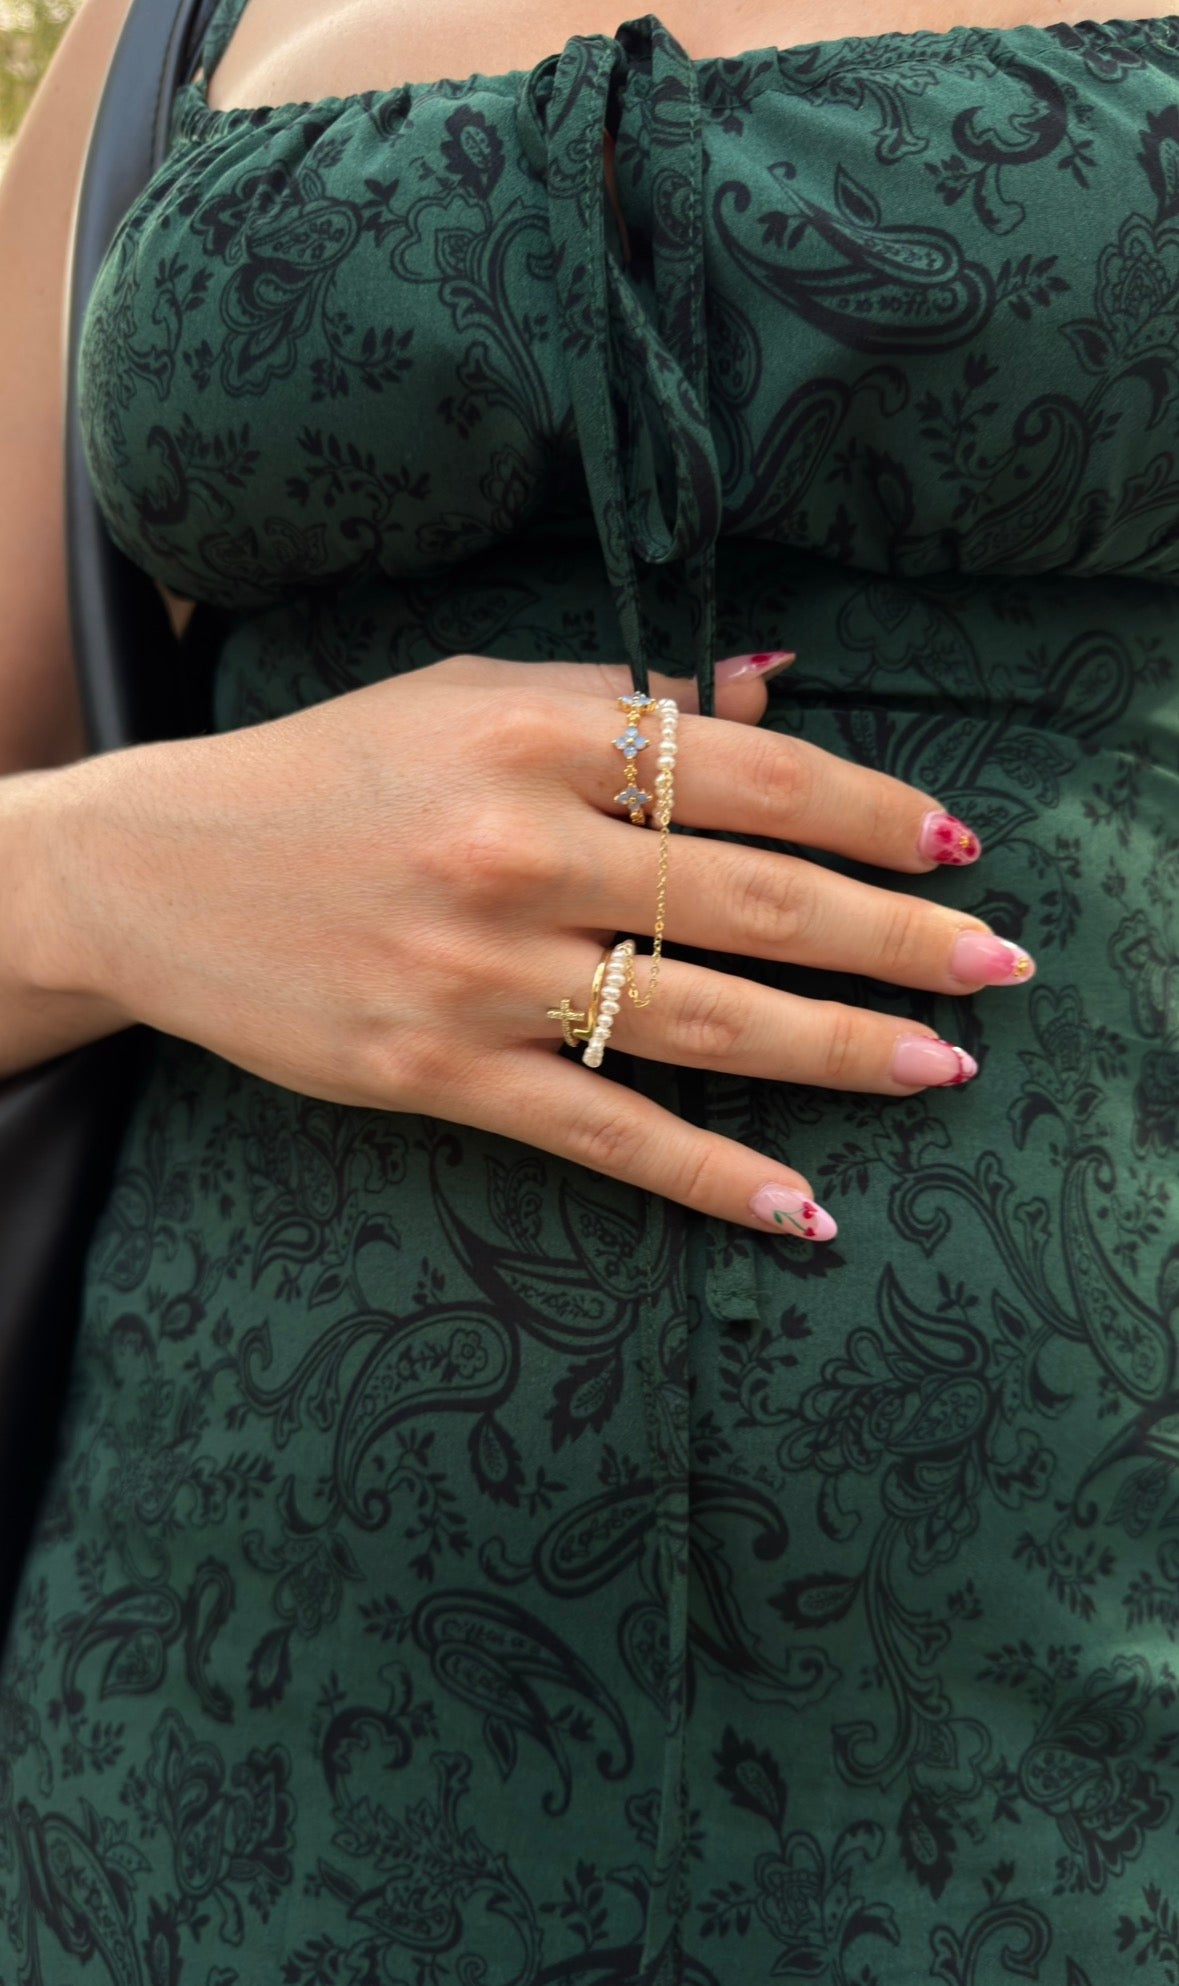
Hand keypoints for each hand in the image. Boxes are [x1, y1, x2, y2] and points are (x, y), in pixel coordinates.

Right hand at [52, 651, 1030, 1241]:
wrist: (154, 872)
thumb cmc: (328, 771)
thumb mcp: (468, 697)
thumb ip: (620, 699)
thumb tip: (770, 690)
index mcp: (532, 735)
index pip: (748, 772)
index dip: (869, 810)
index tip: (953, 844)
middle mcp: (515, 850)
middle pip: (754, 901)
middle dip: (897, 936)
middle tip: (1003, 964)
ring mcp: (478, 973)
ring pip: (701, 1022)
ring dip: (843, 1050)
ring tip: (946, 1067)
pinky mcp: (439, 1074)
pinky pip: (607, 1133)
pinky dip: (714, 1175)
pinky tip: (806, 1207)